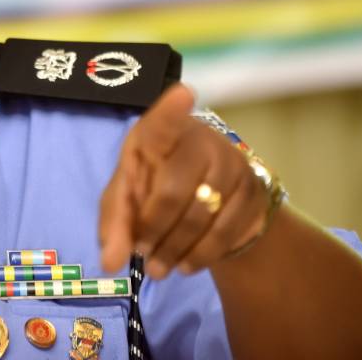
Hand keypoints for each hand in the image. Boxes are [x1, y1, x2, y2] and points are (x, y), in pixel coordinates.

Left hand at [99, 84, 267, 278]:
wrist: (213, 200)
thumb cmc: (157, 186)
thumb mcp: (128, 199)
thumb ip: (115, 223)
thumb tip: (109, 262)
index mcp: (159, 132)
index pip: (164, 119)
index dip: (172, 109)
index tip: (183, 93)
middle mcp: (199, 139)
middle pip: (173, 190)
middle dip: (153, 229)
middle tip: (142, 253)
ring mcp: (230, 163)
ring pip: (200, 215)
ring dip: (174, 249)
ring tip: (157, 268)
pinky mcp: (251, 190)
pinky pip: (224, 231)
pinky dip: (200, 256)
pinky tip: (184, 266)